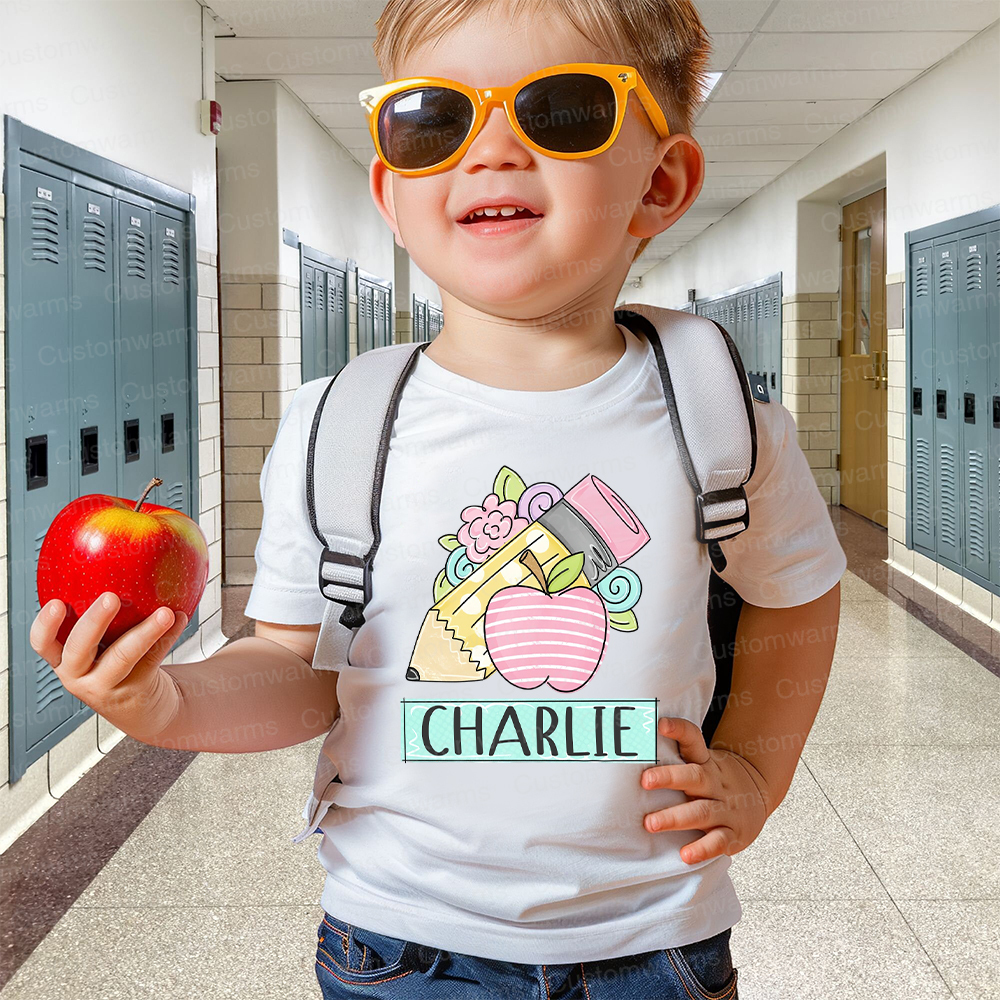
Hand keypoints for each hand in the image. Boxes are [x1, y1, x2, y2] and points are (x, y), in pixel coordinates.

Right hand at [30, 592, 188, 743]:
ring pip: (123, 656)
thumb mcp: (101, 645)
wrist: (143, 707)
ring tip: (165, 612)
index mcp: (64, 659)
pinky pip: (152, 658)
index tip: (56, 602)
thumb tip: (118, 557)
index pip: (43, 643)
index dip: (45, 625)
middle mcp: (79, 676)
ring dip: (146, 631)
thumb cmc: (119, 663)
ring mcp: (106, 686)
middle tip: (111, 598)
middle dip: (93, 622)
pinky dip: (168, 636)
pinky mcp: (134, 691)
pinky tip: (180, 618)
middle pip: (79, 649)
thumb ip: (103, 615)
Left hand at [640, 716, 770, 863]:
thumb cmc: (716, 778)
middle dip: (669, 778)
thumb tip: (631, 742)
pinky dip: (702, 849)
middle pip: (693, 776)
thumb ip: (675, 755)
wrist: (759, 793)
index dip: (678, 730)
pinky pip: (718, 842)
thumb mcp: (702, 761)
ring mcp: (725, 808)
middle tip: (644, 781)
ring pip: (701, 811)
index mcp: (706, 762)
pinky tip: (685, 855)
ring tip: (650, 823)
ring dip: (675, 817)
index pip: (693, 740)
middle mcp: (715, 783)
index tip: (661, 724)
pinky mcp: (733, 834)